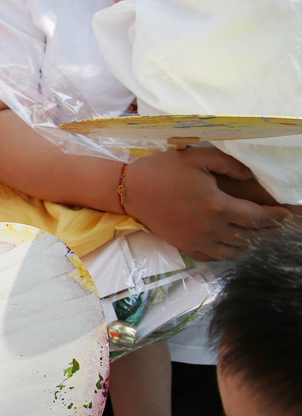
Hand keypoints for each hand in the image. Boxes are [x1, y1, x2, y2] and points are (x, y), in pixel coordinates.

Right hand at [124, 146, 290, 260]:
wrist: (130, 191)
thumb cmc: (162, 170)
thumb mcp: (194, 158)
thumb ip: (226, 163)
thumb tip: (248, 175)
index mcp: (216, 205)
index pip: (257, 217)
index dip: (275, 218)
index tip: (285, 215)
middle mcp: (211, 228)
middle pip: (250, 237)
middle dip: (267, 232)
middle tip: (275, 226)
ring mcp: (199, 241)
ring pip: (235, 251)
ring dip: (248, 243)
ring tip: (255, 235)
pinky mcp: (186, 247)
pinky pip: (215, 258)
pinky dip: (228, 253)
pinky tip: (230, 244)